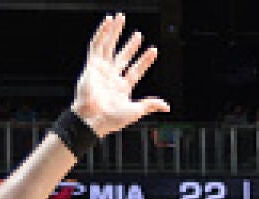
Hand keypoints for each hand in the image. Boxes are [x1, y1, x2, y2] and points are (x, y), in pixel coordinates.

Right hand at [72, 14, 168, 137]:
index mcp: (122, 88)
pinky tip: (108, 22)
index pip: (136, 70)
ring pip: (109, 46)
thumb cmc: (112, 119)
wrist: (94, 119)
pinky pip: (96, 45)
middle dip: (130, 45)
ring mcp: (101, 70)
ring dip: (114, 32)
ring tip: (120, 18)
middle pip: (123, 56)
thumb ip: (150, 105)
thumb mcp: (136, 111)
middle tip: (138, 34)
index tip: (153, 50)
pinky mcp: (91, 65)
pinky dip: (102, 32)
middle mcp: (112, 77)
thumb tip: (166, 106)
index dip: (145, 60)